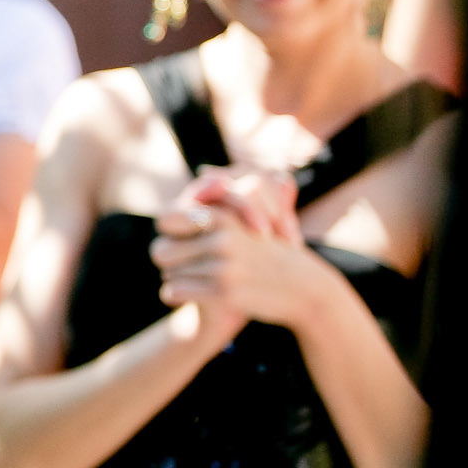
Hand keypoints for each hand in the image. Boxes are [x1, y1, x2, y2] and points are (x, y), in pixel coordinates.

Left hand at [150, 175, 328, 334]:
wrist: (307, 291)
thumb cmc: (271, 254)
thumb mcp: (251, 222)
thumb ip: (223, 202)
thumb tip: (205, 171)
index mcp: (224, 218)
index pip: (166, 219)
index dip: (169, 233)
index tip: (177, 241)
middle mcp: (223, 239)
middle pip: (161, 251)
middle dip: (169, 261)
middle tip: (178, 267)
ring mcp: (224, 267)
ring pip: (169, 274)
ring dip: (176, 280)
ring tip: (192, 282)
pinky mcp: (225, 292)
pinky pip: (175, 292)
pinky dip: (175, 296)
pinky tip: (182, 297)